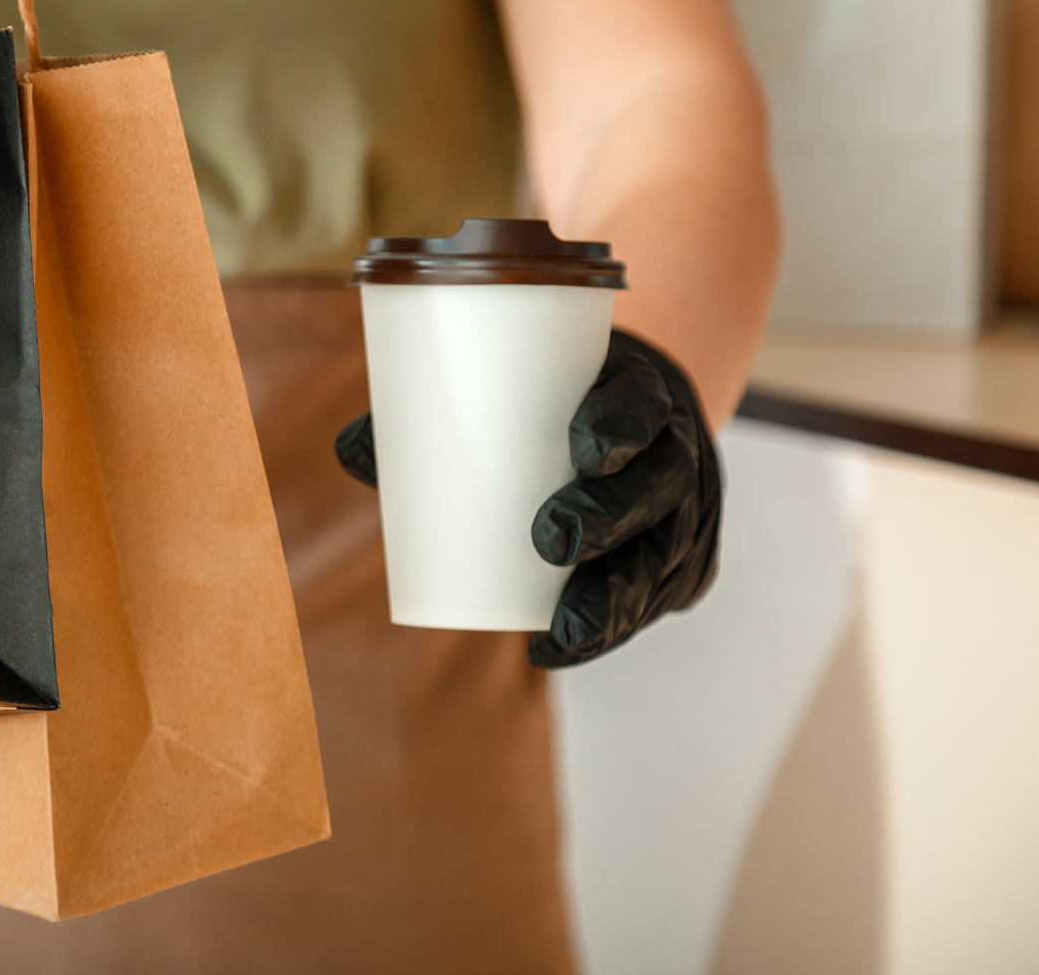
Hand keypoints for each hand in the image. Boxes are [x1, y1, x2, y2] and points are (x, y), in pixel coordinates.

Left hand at [333, 329, 720, 666]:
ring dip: (616, 595)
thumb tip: (349, 448)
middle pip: (657, 489)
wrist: (640, 417)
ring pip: (662, 557)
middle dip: (611, 518)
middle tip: (551, 539)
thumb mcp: (517, 392)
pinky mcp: (684, 567)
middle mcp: (678, 456)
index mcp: (642, 397)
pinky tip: (561, 646)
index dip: (621, 426)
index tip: (581, 450)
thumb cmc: (557, 404)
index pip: (644, 406)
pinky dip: (609, 628)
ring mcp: (688, 515)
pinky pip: (655, 600)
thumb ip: (432, 418)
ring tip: (565, 624)